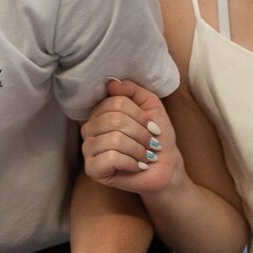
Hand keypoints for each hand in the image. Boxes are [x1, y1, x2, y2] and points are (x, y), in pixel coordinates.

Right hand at [81, 78, 179, 192]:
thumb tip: (112, 83)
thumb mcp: (150, 106)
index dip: (139, 115)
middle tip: (150, 144)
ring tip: (145, 156)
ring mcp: (88, 149)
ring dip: (138, 149)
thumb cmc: (156, 137)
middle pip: (114, 120)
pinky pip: (110, 158)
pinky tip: (136, 166)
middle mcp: (89, 129)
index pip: (116, 102)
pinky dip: (130, 162)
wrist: (164, 168)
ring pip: (114, 139)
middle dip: (140, 133)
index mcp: (100, 112)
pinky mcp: (92, 169)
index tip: (152, 127)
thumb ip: (133, 90)